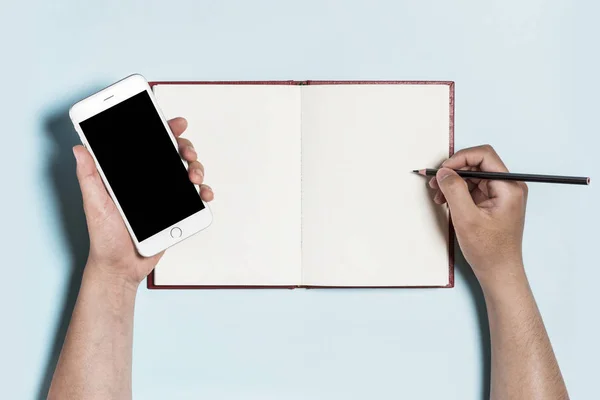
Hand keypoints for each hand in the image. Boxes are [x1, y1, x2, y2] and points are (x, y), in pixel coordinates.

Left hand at [73, 117, 213, 287]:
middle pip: (171, 154)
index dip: (161, 130)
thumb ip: (88, 176)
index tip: (173, 123)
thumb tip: (80, 148)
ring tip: (193, 176)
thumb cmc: (104, 239)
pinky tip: (202, 194)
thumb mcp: (93, 204)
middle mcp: (147, 182)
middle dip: (184, 148)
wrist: (120, 268)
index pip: (146, 145)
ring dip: (196, 168)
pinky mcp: (175, 212)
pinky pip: (193, 198)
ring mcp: (163, 196)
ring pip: (186, 172)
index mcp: (128, 176)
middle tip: (185, 153)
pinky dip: (202, 192)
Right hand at [429, 145, 527, 287]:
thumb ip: (454, 190)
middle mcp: (507, 187)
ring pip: (472, 176)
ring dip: (453, 182)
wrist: (499, 272)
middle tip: (435, 181)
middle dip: (454, 171)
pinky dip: (457, 192)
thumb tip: (444, 171)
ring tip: (438, 194)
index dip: (460, 158)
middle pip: (477, 164)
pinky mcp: (492, 202)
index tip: (443, 170)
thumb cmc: (489, 251)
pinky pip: (472, 188)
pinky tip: (446, 201)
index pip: (484, 156)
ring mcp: (500, 194)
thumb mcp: (466, 218)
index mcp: (508, 187)